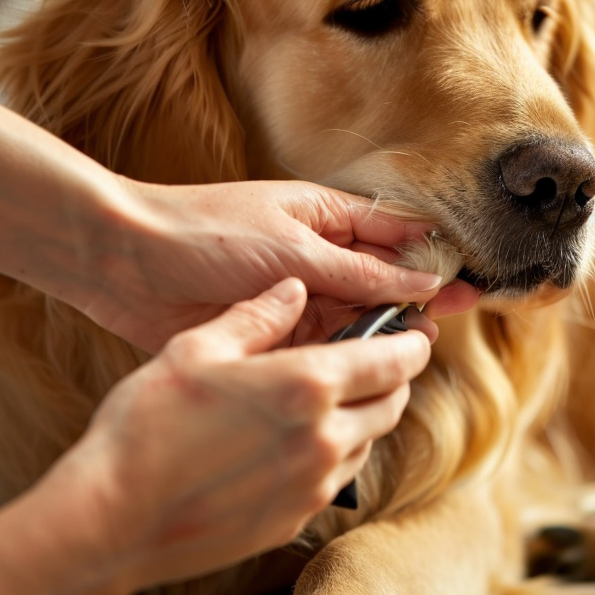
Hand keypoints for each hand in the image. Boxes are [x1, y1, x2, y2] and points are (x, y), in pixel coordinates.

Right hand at [43, 278, 430, 590]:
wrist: (112, 517)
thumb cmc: (146, 425)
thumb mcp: (197, 348)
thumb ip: (257, 316)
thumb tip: (293, 289)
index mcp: (308, 386)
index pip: (392, 362)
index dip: (411, 344)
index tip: (417, 334)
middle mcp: (324, 440)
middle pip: (391, 405)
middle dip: (394, 380)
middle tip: (379, 362)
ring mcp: (312, 487)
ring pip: (366, 445)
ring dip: (363, 419)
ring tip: (333, 400)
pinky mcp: (293, 521)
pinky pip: (333, 480)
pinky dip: (332, 455)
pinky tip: (296, 443)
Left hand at [80, 179, 478, 351]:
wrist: (125, 261)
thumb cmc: (206, 233)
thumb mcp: (294, 249)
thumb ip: (361, 270)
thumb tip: (424, 279)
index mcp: (328, 216)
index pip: (398, 235)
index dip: (434, 260)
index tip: (469, 286)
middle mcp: (317, 256)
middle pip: (381, 282)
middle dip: (413, 304)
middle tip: (444, 329)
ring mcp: (295, 295)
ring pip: (353, 320)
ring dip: (377, 336)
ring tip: (410, 358)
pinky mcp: (270, 332)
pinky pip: (319, 348)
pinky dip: (340, 361)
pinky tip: (362, 378)